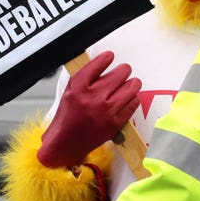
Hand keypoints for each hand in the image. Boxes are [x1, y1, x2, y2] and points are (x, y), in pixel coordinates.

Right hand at [37, 50, 141, 167]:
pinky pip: (133, 103)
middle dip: (123, 70)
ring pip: (131, 87)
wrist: (66, 143)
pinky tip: (128, 98)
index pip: (97, 65)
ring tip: (130, 83)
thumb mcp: (68, 92)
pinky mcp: (116, 123)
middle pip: (119, 74)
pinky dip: (133, 98)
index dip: (106, 58)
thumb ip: (82, 77)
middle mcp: (93, 98)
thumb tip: (98, 62)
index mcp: (79, 88)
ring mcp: (106, 111)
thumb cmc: (67, 117)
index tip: (109, 56)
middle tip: (123, 71)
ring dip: (132, 83)